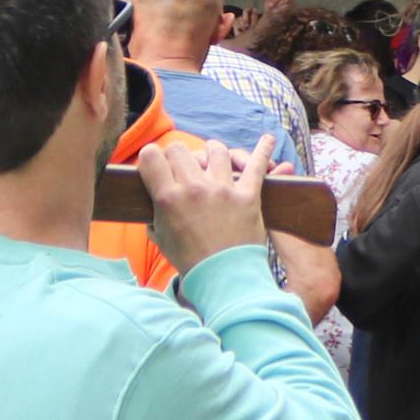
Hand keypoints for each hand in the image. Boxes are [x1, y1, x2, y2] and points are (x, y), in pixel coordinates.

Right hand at [143, 134, 270, 273]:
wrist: (224, 279)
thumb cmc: (190, 261)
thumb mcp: (160, 238)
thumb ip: (153, 215)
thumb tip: (152, 201)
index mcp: (168, 198)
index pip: (151, 156)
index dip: (151, 158)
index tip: (155, 165)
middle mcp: (194, 188)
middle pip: (180, 149)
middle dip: (179, 156)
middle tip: (183, 168)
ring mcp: (222, 189)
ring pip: (215, 150)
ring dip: (211, 152)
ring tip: (213, 158)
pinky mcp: (247, 195)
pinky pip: (256, 165)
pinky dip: (263, 150)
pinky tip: (268, 140)